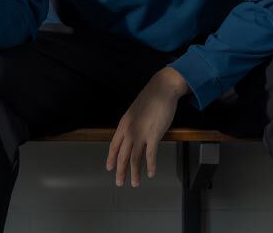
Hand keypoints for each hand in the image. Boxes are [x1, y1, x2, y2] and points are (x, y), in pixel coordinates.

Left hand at [106, 67, 189, 186]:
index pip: (114, 146)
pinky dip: (150, 166)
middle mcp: (129, 131)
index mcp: (123, 124)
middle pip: (122, 156)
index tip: (110, 168)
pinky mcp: (154, 135)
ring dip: (134, 173)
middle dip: (120, 171)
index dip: (111, 158)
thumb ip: (132, 125)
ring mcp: (141, 134)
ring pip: (134, 159)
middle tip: (119, 182)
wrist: (162, 89)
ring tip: (135, 183)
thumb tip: (132, 135)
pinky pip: (150, 155)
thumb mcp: (135, 112)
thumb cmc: (151, 98)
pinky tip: (150, 173)